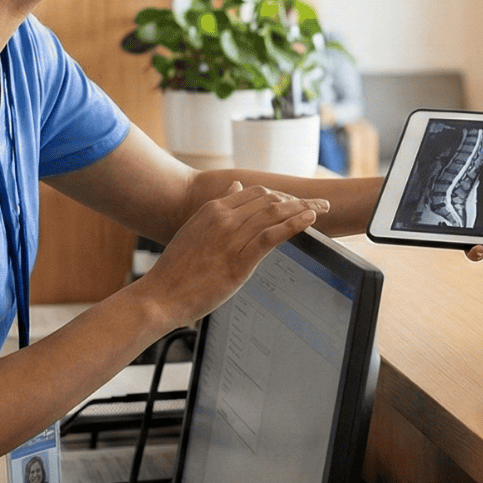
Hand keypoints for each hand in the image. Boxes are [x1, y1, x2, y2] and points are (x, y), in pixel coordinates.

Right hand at [144, 183, 321, 325]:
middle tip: (319, 204)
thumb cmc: (177, 269)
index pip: (255, 193)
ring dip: (303, 208)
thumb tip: (236, 187)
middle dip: (297, 199)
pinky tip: (309, 220)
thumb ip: (218, 207)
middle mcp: (223, 218)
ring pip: (274, 213)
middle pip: (269, 199)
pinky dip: (294, 224)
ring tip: (321, 209)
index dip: (280, 195)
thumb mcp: (195, 228)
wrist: (161, 295)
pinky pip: (272, 235)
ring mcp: (231, 238)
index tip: (297, 201)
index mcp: (212, 209)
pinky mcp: (239, 260)